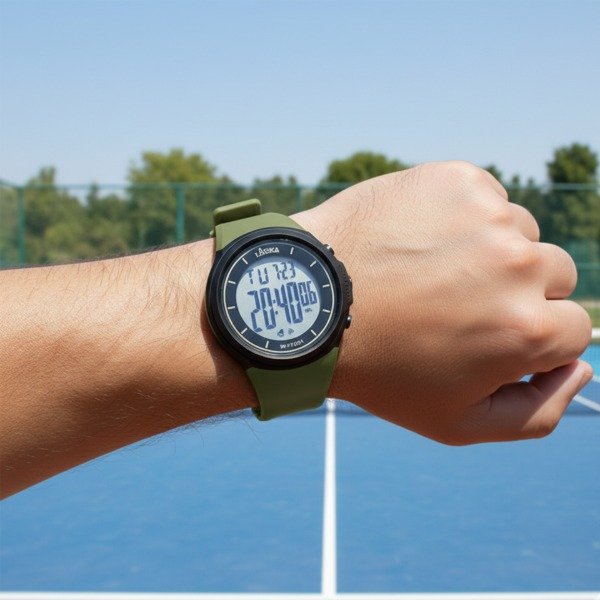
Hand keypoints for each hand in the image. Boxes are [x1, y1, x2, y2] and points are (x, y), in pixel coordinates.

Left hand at [294, 161, 592, 443]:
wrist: (309, 302)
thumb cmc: (379, 368)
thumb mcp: (455, 423)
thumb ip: (536, 413)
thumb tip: (581, 367)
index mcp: (529, 330)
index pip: (572, 330)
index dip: (527, 338)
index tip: (484, 336)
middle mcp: (521, 265)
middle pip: (555, 276)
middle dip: (515, 294)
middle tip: (453, 304)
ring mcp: (488, 216)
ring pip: (521, 234)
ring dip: (489, 252)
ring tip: (430, 272)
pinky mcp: (457, 179)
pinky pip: (486, 199)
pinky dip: (462, 218)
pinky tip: (419, 240)